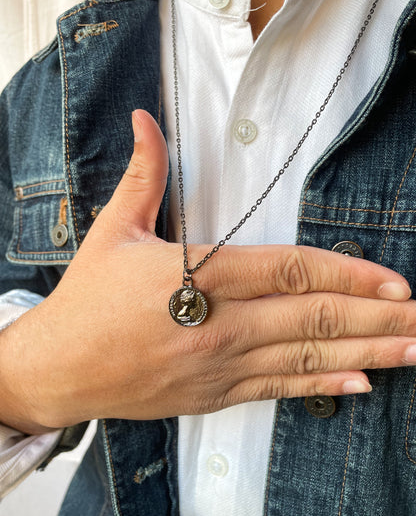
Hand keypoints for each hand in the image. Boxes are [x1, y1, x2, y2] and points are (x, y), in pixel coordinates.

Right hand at [1, 110, 414, 433]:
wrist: (60, 368)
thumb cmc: (87, 301)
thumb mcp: (112, 230)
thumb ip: (144, 174)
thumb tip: (146, 121)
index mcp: (195, 276)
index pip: (288, 271)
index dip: (347, 274)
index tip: (391, 280)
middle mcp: (216, 324)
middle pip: (311, 317)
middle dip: (375, 318)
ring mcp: (218, 365)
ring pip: (304, 358)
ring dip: (364, 354)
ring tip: (409, 350)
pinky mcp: (214, 393)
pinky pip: (277, 389)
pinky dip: (320, 386)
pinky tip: (357, 385)